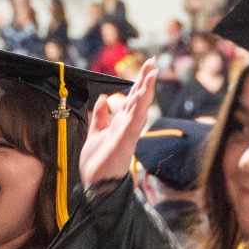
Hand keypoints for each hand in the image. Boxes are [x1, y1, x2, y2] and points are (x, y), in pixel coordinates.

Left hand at [79, 59, 157, 188]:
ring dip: (145, 91)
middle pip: (138, 100)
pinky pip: (133, 123)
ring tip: (152, 74)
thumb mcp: (95, 133)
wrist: (94, 185)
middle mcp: (126, 127)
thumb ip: (100, 117)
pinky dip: (138, 109)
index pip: (131, 99)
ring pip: (139, 109)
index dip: (138, 83)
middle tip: (153, 63)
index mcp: (120, 124)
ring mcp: (126, 135)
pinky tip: (142, 97)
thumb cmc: (97, 164)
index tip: (145, 67)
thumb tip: (104, 100)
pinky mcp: (123, 142)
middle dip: (145, 81)